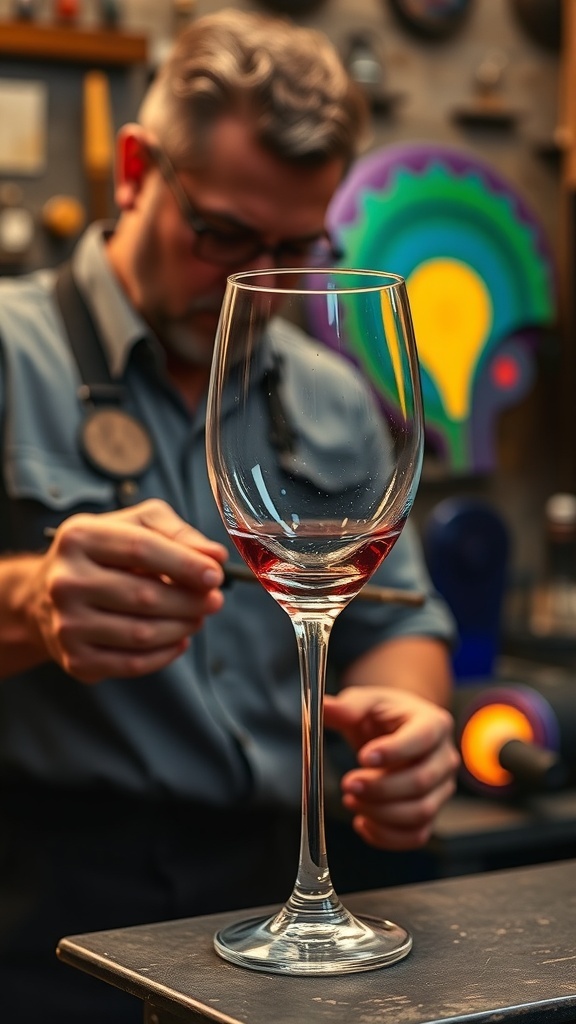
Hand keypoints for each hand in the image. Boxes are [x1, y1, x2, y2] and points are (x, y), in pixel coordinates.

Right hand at [30, 499, 227, 682]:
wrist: (46, 596)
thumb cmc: (103, 554)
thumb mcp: (135, 525)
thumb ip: (177, 533)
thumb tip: (214, 556)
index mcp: (79, 537)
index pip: (141, 549)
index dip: (184, 563)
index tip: (214, 575)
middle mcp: (65, 581)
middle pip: (144, 596)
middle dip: (190, 601)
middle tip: (214, 601)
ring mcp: (66, 624)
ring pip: (141, 634)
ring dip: (181, 628)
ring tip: (197, 618)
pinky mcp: (74, 658)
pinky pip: (132, 664)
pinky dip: (165, 654)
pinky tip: (178, 640)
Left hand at [323, 686, 459, 849]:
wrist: (396, 731)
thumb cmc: (383, 715)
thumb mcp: (366, 702)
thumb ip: (348, 707)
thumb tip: (324, 706)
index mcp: (433, 723)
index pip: (423, 739)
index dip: (395, 751)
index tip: (363, 757)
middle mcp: (444, 758)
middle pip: (421, 781)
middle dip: (381, 788)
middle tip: (348, 784)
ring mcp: (441, 788)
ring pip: (420, 812)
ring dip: (381, 813)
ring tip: (351, 801)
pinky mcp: (431, 813)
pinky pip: (415, 835)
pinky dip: (387, 836)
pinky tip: (362, 822)